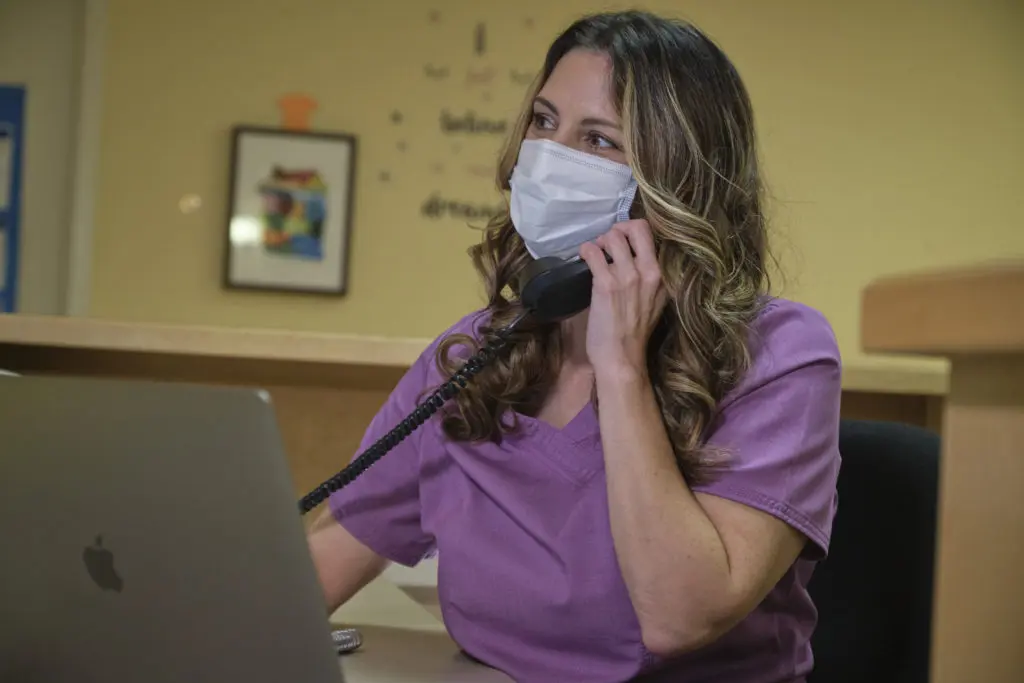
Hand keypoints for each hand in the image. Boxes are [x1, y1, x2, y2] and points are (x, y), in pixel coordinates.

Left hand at [579, 219, 667, 373]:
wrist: (622, 359)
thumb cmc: (634, 334)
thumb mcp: (654, 302)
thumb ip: (649, 280)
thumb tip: (634, 259)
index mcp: (663, 276)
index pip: (652, 236)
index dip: (632, 232)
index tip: (622, 241)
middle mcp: (649, 272)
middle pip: (636, 227)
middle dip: (618, 229)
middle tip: (607, 243)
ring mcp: (628, 276)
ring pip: (612, 237)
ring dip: (599, 242)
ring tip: (594, 254)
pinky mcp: (606, 284)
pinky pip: (593, 252)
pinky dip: (585, 251)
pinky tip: (583, 257)